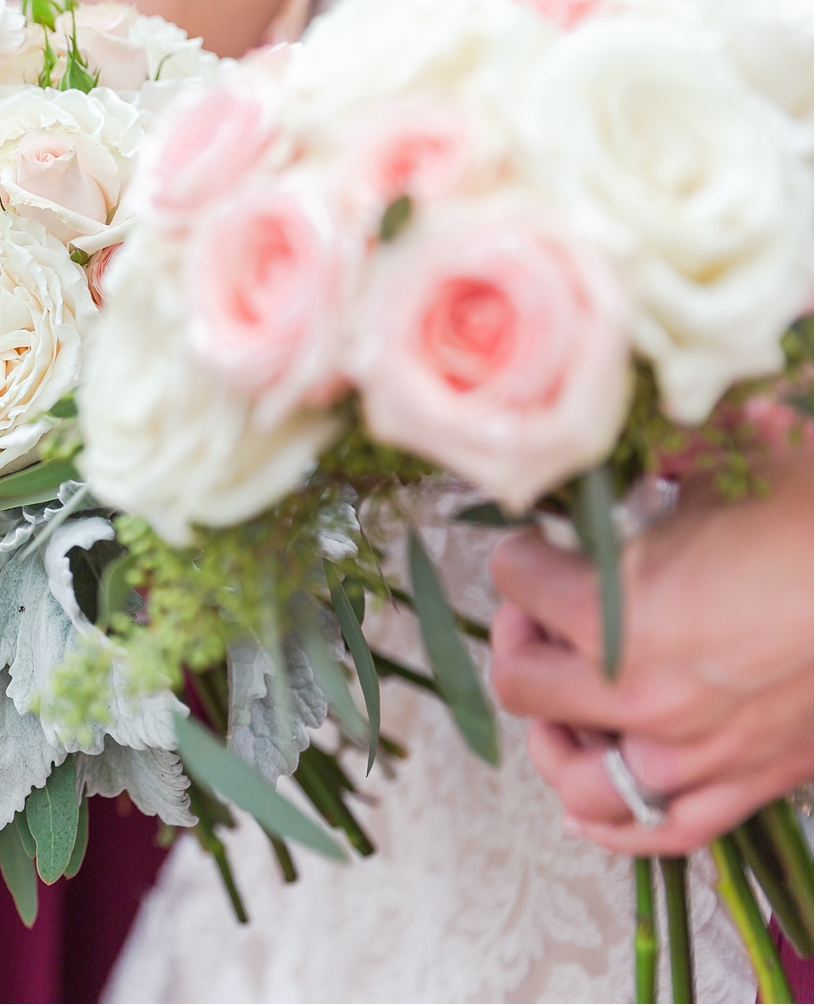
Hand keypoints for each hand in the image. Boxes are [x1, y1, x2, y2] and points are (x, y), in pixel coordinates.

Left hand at [490, 435, 812, 855]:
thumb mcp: (738, 455)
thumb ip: (666, 450)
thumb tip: (635, 437)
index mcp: (620, 612)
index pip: (515, 580)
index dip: (522, 550)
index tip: (539, 541)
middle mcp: (644, 694)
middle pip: (522, 682)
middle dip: (522, 638)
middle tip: (541, 613)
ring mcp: (695, 751)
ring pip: (576, 774)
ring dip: (556, 736)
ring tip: (562, 701)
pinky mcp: (752, 781)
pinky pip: (659, 829)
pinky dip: (612, 822)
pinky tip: (588, 802)